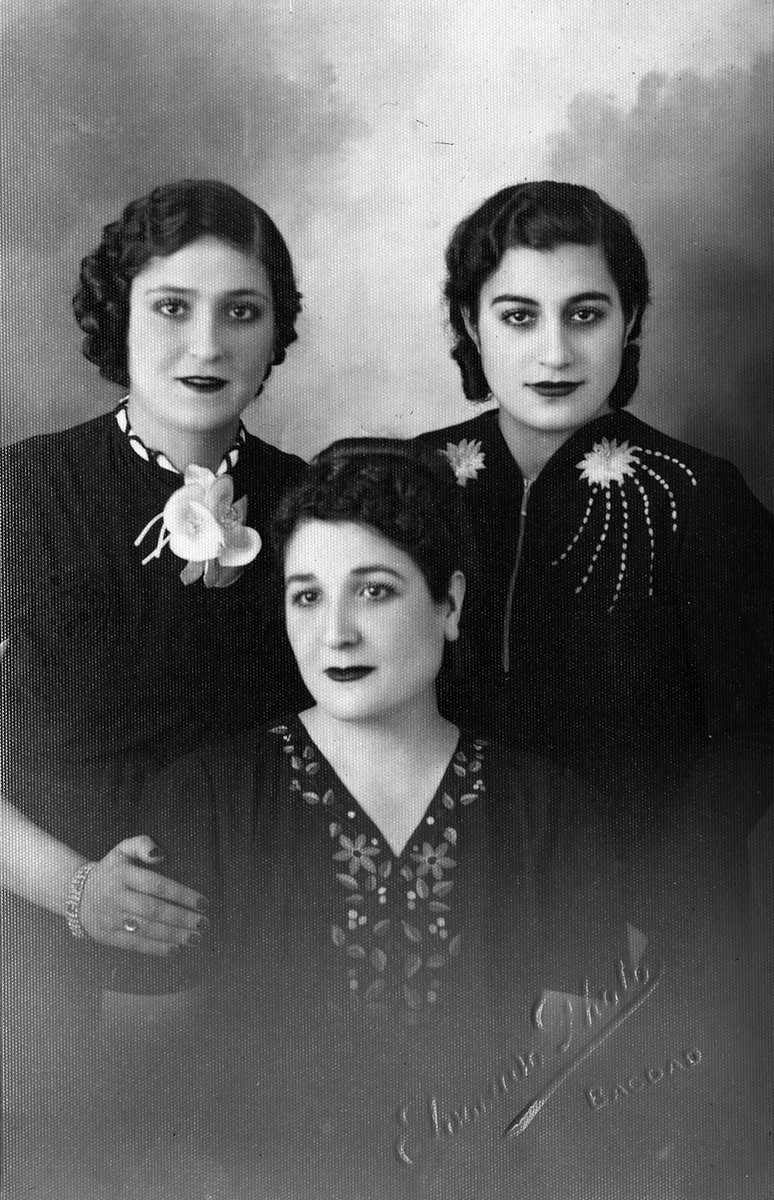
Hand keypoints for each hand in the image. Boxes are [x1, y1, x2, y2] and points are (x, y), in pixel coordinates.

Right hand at [77, 836, 207, 954]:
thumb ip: (142, 844)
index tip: (203, 903)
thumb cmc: (110, 871)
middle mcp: (116, 897)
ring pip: (146, 929)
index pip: (156, 885)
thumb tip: (161, 855)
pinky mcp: (108, 936)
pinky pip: (135, 944)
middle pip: (153, 910)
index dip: (181, 894)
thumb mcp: (122, 850)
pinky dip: (157, 948)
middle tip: (204, 923)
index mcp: (122, 874)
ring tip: (195, 937)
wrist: (75, 895)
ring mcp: (111, 918)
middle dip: (182, 918)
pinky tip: (176, 949)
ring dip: (174, 935)